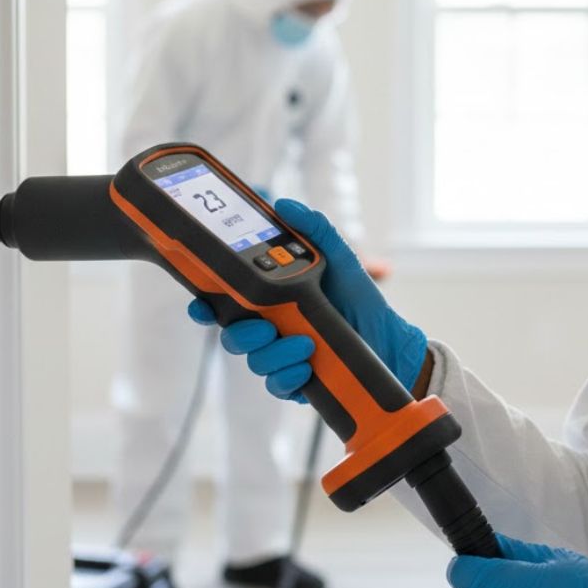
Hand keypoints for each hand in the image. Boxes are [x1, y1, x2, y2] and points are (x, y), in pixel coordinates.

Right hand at [187, 198, 427, 399]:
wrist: (387, 337)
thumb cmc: (357, 296)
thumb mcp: (339, 256)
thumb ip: (314, 229)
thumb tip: (284, 204)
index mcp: (270, 296)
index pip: (224, 300)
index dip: (205, 303)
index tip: (201, 305)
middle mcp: (268, 325)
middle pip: (231, 334)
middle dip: (242, 333)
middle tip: (267, 326)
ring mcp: (279, 354)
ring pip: (253, 360)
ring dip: (274, 353)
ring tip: (304, 344)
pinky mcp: (294, 380)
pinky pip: (276, 384)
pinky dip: (288, 375)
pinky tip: (306, 366)